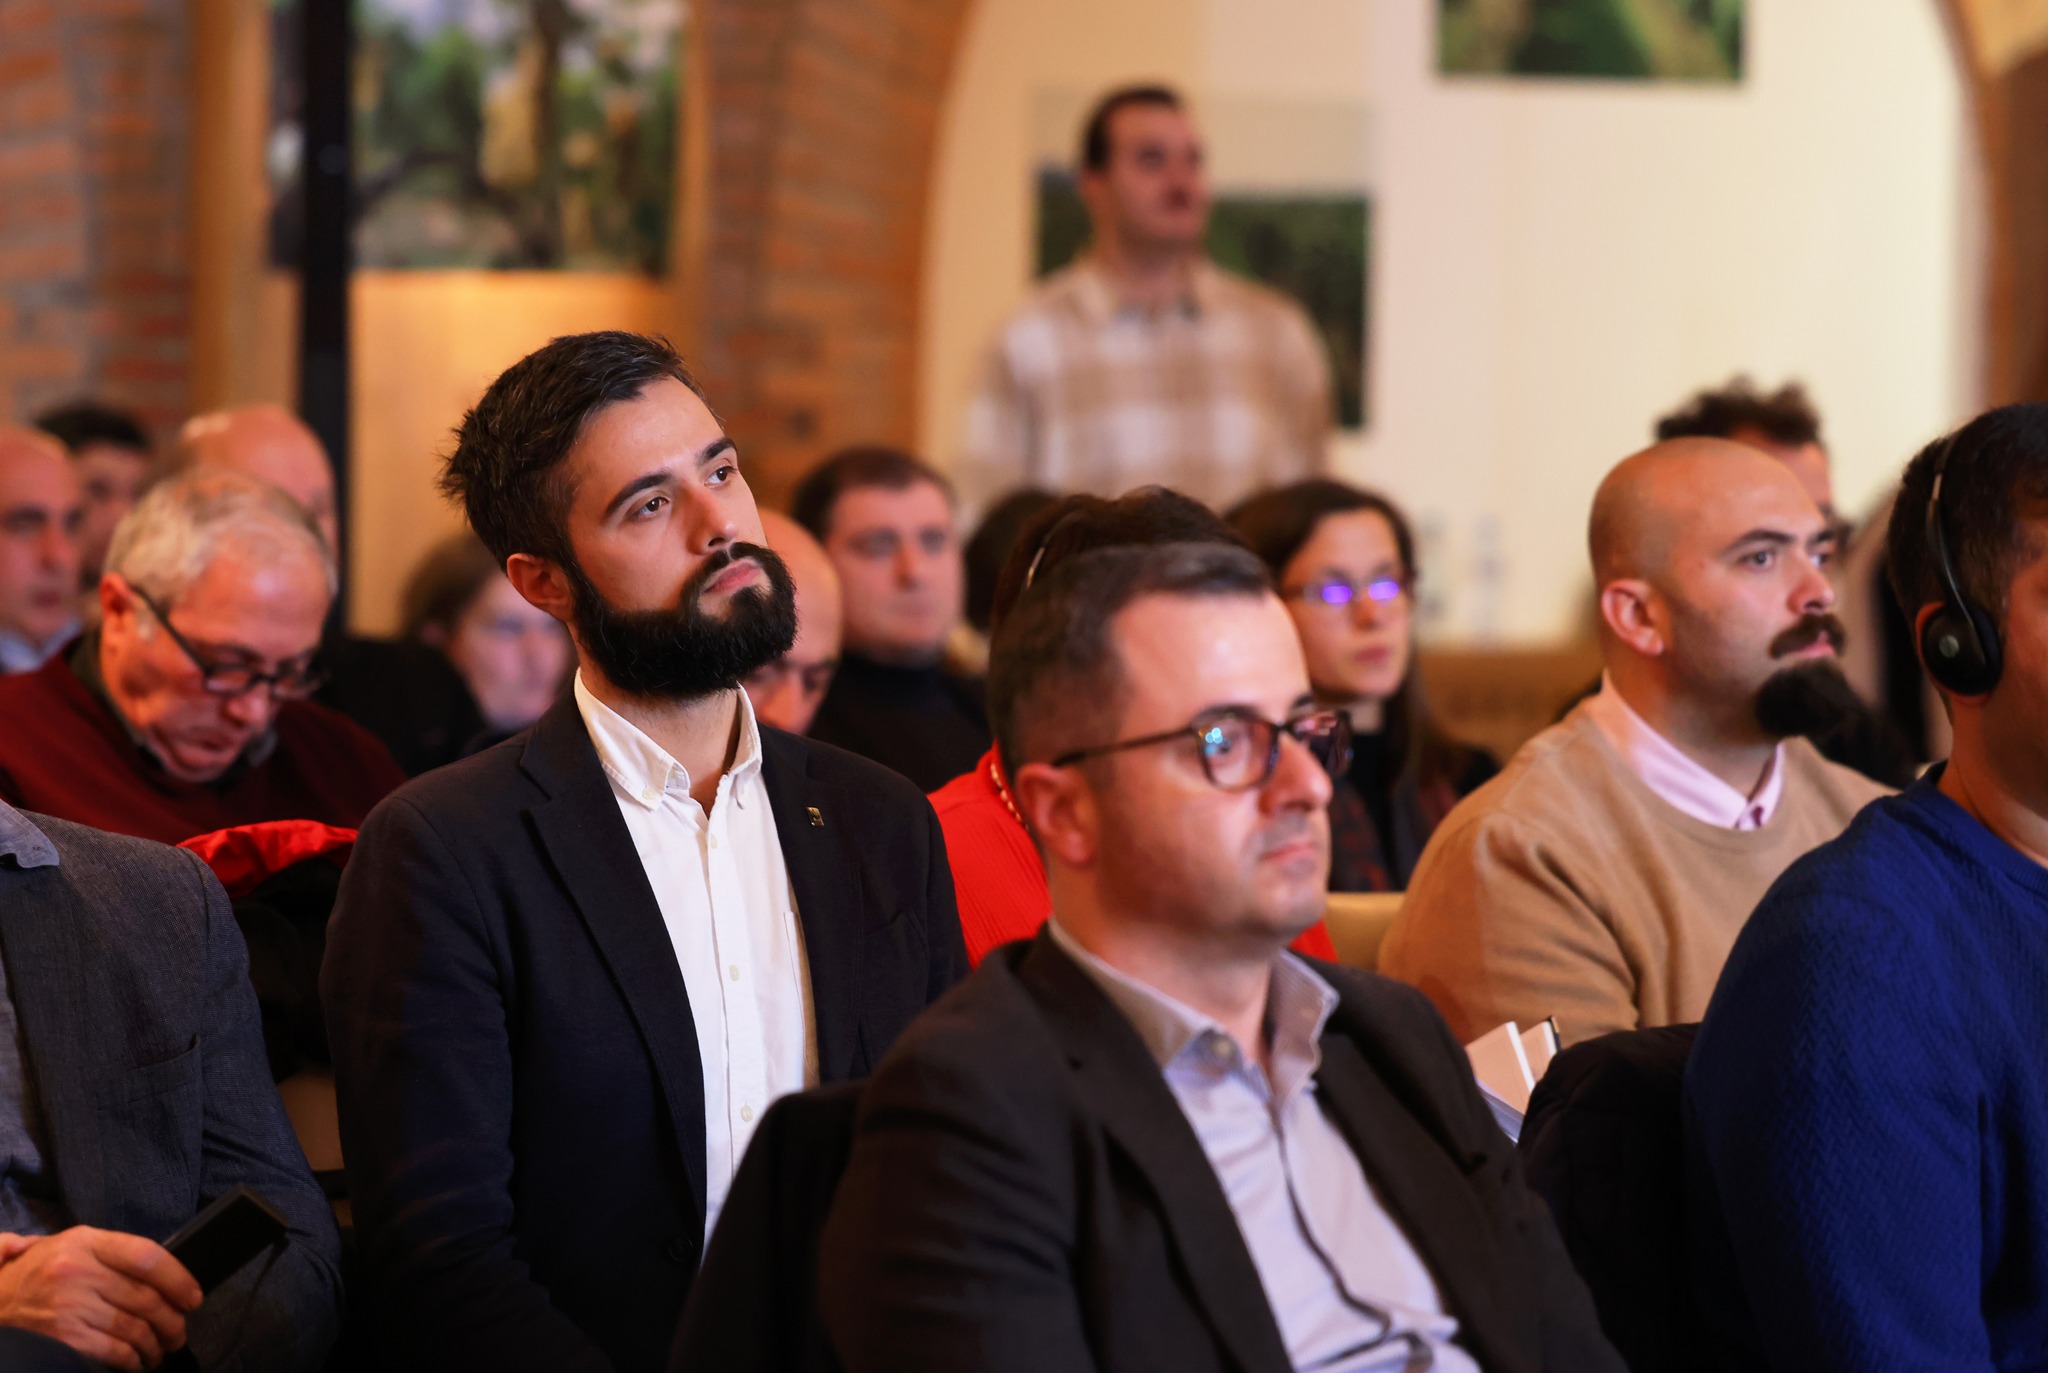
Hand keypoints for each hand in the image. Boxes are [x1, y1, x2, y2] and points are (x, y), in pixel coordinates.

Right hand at [0, 1226, 201, 1370]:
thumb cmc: (40, 1275)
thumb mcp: (73, 1248)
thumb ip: (114, 1255)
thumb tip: (166, 1275)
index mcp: (86, 1241)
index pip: (147, 1256)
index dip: (178, 1278)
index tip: (193, 1297)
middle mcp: (78, 1270)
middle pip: (146, 1298)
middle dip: (172, 1320)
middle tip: (180, 1332)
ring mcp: (69, 1305)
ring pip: (134, 1328)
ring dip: (156, 1344)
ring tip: (161, 1349)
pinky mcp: (63, 1337)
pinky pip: (114, 1351)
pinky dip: (133, 1359)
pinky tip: (137, 1361)